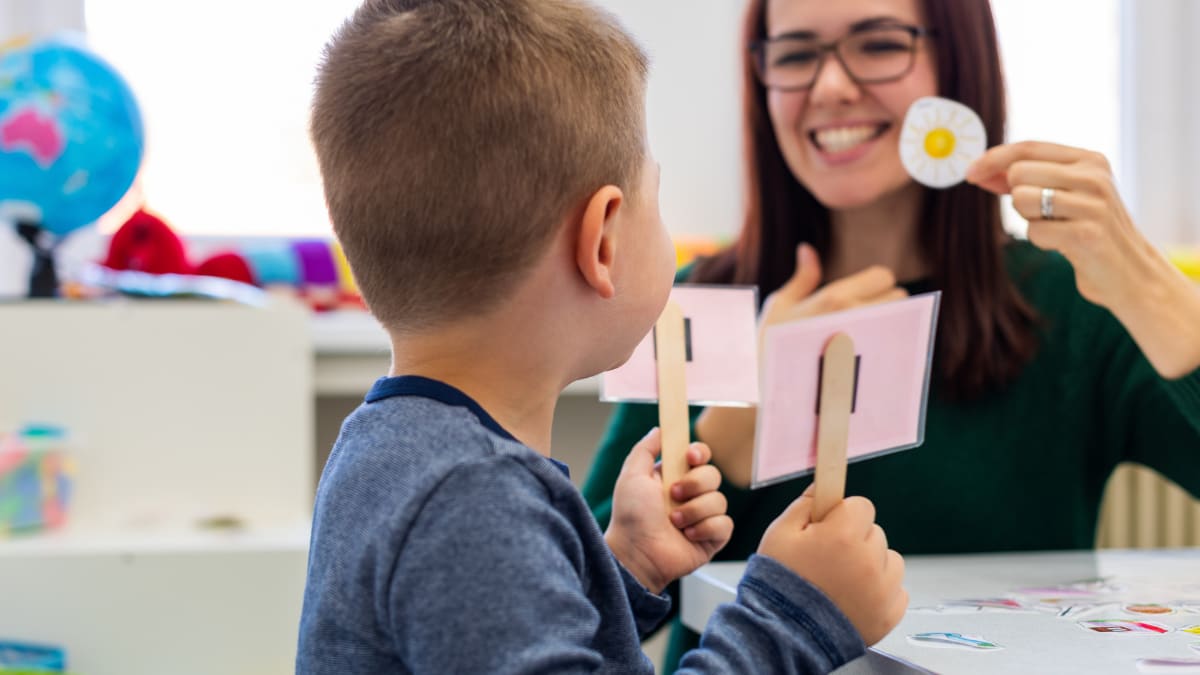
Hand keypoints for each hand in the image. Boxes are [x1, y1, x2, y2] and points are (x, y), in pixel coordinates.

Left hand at [605, 428, 732, 594]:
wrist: (635, 553)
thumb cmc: (630, 517)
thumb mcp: (632, 476)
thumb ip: (645, 449)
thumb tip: (660, 429)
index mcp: (675, 477)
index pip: (700, 456)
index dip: (700, 453)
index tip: (690, 457)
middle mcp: (692, 495)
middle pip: (713, 474)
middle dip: (694, 484)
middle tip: (674, 495)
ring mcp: (704, 516)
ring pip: (719, 500)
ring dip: (694, 510)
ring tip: (674, 522)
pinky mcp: (713, 538)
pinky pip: (724, 524)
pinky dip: (705, 528)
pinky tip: (687, 535)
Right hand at [694, 244, 905, 485]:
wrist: (764, 394)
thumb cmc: (767, 346)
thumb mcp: (779, 305)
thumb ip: (803, 277)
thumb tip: (808, 249)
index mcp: (835, 298)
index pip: (883, 276)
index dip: (874, 283)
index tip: (860, 295)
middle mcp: (857, 319)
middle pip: (898, 298)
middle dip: (885, 304)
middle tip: (863, 317)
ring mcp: (868, 347)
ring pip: (902, 325)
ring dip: (890, 327)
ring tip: (866, 337)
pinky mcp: (872, 372)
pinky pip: (897, 352)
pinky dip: (889, 351)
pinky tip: (867, 358)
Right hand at [758, 494, 906, 644]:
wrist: (785, 634)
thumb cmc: (779, 583)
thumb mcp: (779, 533)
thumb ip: (804, 504)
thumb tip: (822, 487)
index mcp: (844, 535)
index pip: (861, 505)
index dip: (842, 515)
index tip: (829, 527)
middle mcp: (870, 560)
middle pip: (874, 532)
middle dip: (855, 539)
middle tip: (828, 558)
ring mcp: (883, 588)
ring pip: (889, 559)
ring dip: (871, 564)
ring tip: (841, 580)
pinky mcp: (890, 613)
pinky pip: (896, 589)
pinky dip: (879, 591)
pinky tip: (853, 597)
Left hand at [966, 141, 1153, 308]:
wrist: (1130, 271)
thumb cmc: (1088, 230)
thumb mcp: (1067, 194)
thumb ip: (1030, 178)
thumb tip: (982, 170)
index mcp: (1090, 160)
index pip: (1028, 147)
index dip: (993, 158)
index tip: (970, 173)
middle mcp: (1094, 176)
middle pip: (1019, 173)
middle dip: (1016, 197)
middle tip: (1043, 214)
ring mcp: (1093, 204)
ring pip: (1022, 200)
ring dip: (1030, 220)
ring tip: (1059, 228)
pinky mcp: (1087, 234)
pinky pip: (1034, 231)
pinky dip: (1042, 240)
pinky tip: (1066, 245)